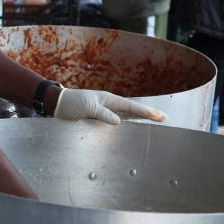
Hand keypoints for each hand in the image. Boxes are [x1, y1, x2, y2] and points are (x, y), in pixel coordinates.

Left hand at [53, 89, 167, 124]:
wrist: (58, 104)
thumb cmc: (71, 103)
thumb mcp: (87, 107)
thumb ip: (102, 113)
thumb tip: (118, 120)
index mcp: (109, 100)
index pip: (131, 106)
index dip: (145, 111)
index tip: (158, 115)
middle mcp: (110, 104)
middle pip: (134, 110)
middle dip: (149, 113)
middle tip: (165, 117)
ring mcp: (107, 110)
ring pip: (129, 114)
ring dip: (142, 117)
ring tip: (156, 119)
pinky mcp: (101, 117)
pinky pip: (120, 119)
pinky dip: (130, 121)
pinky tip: (136, 124)